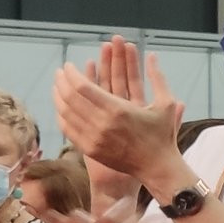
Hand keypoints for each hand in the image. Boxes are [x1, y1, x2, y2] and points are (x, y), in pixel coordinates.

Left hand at [54, 39, 185, 185]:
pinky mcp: (90, 150)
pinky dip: (61, 115)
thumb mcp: (166, 103)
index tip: (68, 65)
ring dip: (58, 97)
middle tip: (60, 72)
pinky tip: (61, 107)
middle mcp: (102, 124)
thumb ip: (157, 77)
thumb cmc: (163, 134)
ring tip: (57, 86)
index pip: (82, 86)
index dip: (72, 74)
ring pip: (65, 113)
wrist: (157, 167)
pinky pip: (68, 129)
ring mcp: (94, 138)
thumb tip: (152, 54)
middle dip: (62, 82)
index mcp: (118, 109)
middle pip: (70, 98)